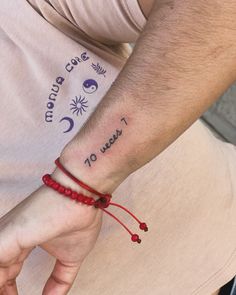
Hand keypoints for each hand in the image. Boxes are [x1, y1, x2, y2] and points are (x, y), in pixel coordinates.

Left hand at [0, 167, 102, 294]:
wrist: (81, 197)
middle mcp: (10, 239)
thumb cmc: (78, 219)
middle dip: (3, 291)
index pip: (7, 272)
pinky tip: (3, 293)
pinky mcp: (5, 236)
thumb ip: (60, 280)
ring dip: (0, 288)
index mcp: (22, 241)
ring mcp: (5, 237)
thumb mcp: (70, 258)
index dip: (8, 291)